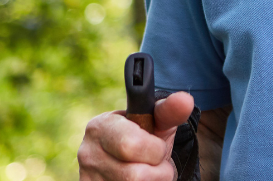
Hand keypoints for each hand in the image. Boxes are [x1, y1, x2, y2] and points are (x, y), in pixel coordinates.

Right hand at [78, 92, 195, 180]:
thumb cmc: (144, 138)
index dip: (154, 149)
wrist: (128, 160)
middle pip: (135, 175)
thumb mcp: (156, 123)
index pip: (131, 145)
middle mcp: (88, 154)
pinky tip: (142, 180)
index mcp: (100, 127)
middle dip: (158, 170)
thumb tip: (185, 100)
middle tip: (157, 162)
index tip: (158, 146)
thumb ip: (169, 112)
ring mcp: (89, 177)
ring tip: (150, 172)